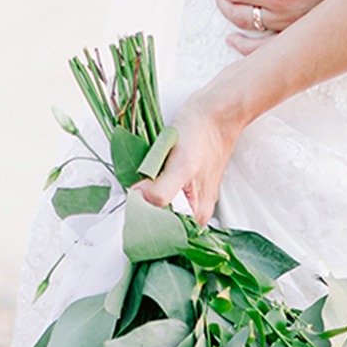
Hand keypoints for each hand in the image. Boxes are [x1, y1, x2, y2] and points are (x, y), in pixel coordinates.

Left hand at [135, 83, 244, 227]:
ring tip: (145, 179)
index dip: (144, 222)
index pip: (162, 233)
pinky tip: (150, 173)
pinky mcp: (181, 182)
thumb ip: (161, 190)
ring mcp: (187, 196)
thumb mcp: (182, 165)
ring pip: (157, 206)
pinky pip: (160, 191)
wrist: (215, 112)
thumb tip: (138, 202)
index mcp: (196, 215)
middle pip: (159, 221)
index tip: (132, 207)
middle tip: (137, 189)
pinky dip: (151, 183)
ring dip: (146, 195)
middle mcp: (193, 211)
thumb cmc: (203, 136)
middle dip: (143, 208)